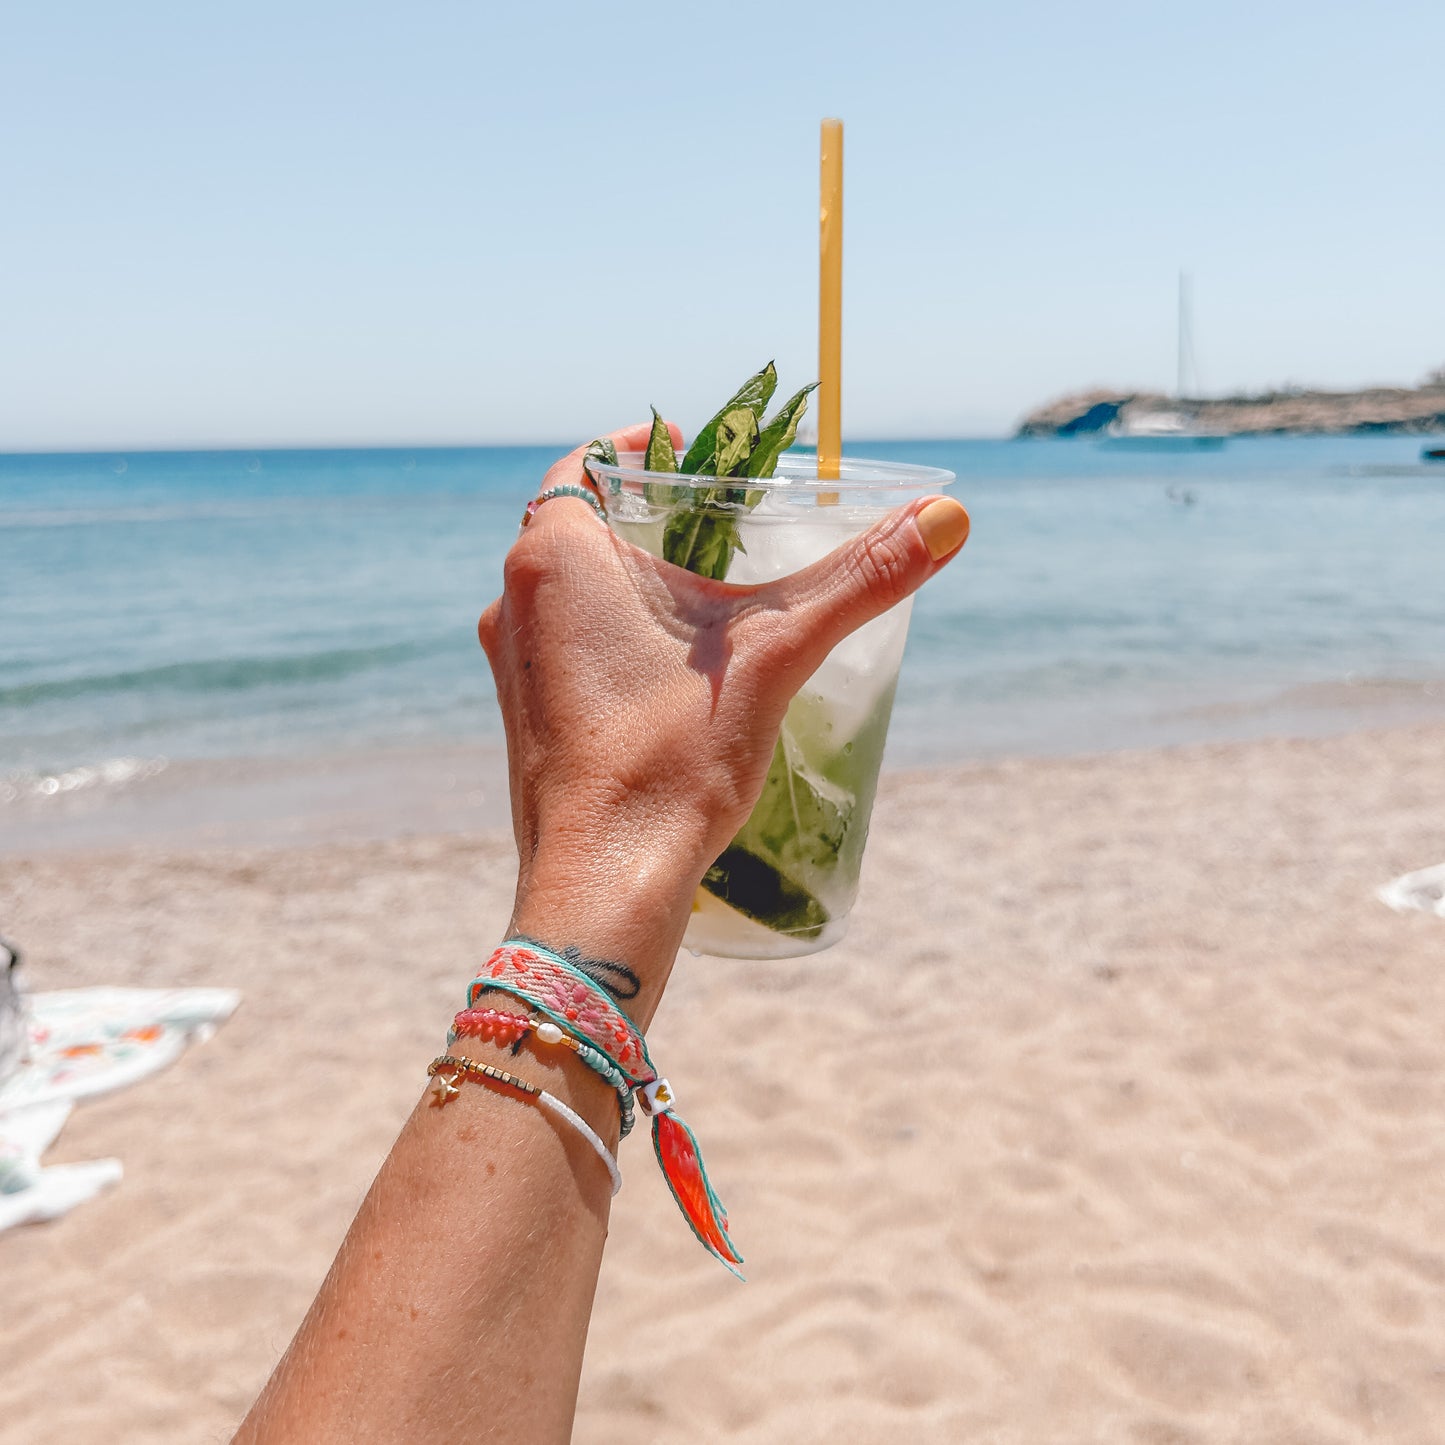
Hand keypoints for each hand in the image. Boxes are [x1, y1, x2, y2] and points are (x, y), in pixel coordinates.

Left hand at [478, 421, 968, 1014]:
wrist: (603, 885)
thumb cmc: (671, 763)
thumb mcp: (777, 654)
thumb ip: (860, 579)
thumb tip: (948, 520)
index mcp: (555, 558)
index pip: (585, 461)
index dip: (642, 446)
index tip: (700, 451)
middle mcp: (516, 602)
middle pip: (582, 521)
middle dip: (651, 512)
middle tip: (722, 520)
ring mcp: (514, 665)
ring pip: (571, 587)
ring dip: (631, 575)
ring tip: (709, 593)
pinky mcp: (527, 717)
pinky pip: (567, 644)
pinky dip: (614, 632)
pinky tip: (674, 669)